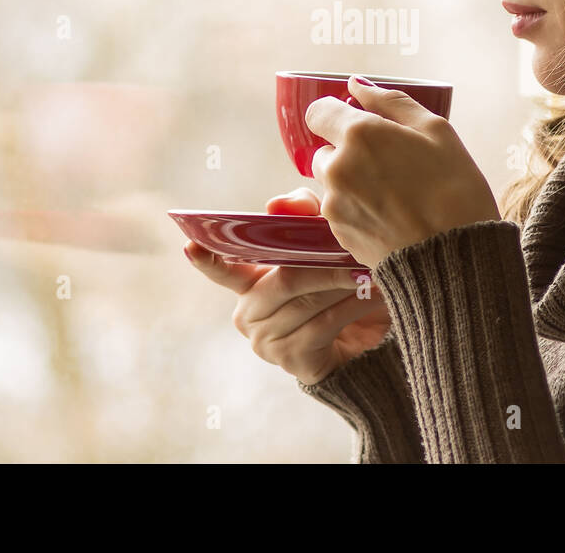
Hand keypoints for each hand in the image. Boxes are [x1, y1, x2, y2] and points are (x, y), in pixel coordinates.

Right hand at [182, 186, 390, 385]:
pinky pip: (323, 325)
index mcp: (248, 281)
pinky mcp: (292, 361)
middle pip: (284, 280)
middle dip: (324, 264)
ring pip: (307, 302)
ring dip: (345, 284)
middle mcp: (248, 313)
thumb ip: (301, 215)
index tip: (191, 245)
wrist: (364, 340)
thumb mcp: (320, 243)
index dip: (207, 259)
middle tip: (357, 252)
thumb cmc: (335, 285)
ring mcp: (266, 341)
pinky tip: (373, 296)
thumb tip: (277, 204)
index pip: (221, 269)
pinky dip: (352, 307)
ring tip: (372, 271)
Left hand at [304, 76, 500, 268]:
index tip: (359, 124)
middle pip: (326, 150)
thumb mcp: (436, 131)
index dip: (337, 115)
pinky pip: (340, 211)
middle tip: (390, 166)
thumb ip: (391, 103)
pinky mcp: (338, 234)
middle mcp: (337, 167)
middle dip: (349, 152)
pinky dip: (357, 209)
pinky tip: (392, 217)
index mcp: (359, 135)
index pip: (318, 111)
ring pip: (332, 182)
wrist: (455, 260)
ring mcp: (334, 204)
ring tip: (395, 196)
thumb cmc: (455, 190)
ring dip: (352, 182)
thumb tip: (356, 86)